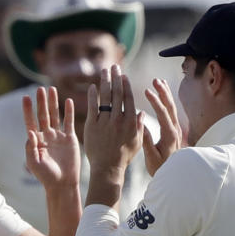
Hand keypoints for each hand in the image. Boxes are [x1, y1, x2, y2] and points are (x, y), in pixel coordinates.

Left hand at [23, 86, 80, 188]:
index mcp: (36, 141)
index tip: (25, 97)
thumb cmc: (46, 176)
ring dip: (53, 103)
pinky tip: (68, 100)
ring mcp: (58, 137)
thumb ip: (30, 147)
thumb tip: (29, 131)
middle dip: (41, 102)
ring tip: (51, 89)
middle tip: (40, 88)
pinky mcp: (69, 139)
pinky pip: (69, 122)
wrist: (62, 183)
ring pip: (55, 115)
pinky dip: (69, 111)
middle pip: (43, 115)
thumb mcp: (34, 162)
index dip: (28, 110)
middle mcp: (46, 136)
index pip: (30, 122)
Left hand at [83, 64, 145, 180]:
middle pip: (117, 93)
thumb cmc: (123, 157)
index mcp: (131, 121)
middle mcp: (118, 119)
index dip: (126, 85)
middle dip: (116, 77)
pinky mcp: (92, 126)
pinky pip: (92, 107)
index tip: (124, 75)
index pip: (128, 98)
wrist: (107, 168)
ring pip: (105, 97)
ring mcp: (105, 122)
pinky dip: (92, 96)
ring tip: (104, 71)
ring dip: (105, 82)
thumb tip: (142, 112)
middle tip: (114, 67)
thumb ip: (139, 126)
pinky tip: (92, 87)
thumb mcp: (137, 142)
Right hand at [142, 77, 183, 174]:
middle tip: (155, 80)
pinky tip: (162, 93)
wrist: (174, 175)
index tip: (147, 91)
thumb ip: (147, 142)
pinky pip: (171, 111)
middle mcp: (175, 130)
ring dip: (166, 94)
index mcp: (169, 135)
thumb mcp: (151, 158)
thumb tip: (141, 127)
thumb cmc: (160, 168)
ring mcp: (176, 129)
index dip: (155, 102)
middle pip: (170, 107)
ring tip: (158, 81)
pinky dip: (166, 100)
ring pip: (172, 107)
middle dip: (163, 92)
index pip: (163, 114)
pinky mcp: (174, 130)